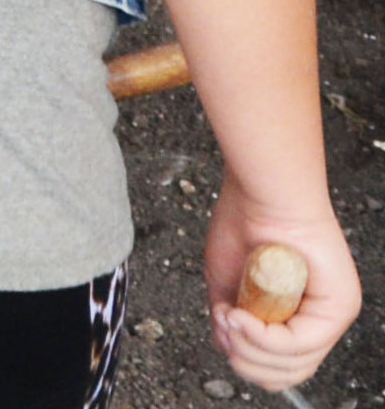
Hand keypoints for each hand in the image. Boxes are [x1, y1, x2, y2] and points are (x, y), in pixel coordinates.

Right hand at [210, 193, 357, 392]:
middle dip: (250, 362)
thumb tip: (228, 348)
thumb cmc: (244, 224)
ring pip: (298, 363)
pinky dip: (264, 337)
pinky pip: (301, 342)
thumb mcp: (228, 282)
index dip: (250, 364)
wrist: (262, 192)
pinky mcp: (340, 305)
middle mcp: (324, 318)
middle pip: (293, 372)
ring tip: (230, 319)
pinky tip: (239, 316)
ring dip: (254, 350)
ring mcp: (336, 313)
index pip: (285, 365)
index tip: (224, 335)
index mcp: (301, 314)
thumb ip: (231, 318)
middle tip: (226, 333)